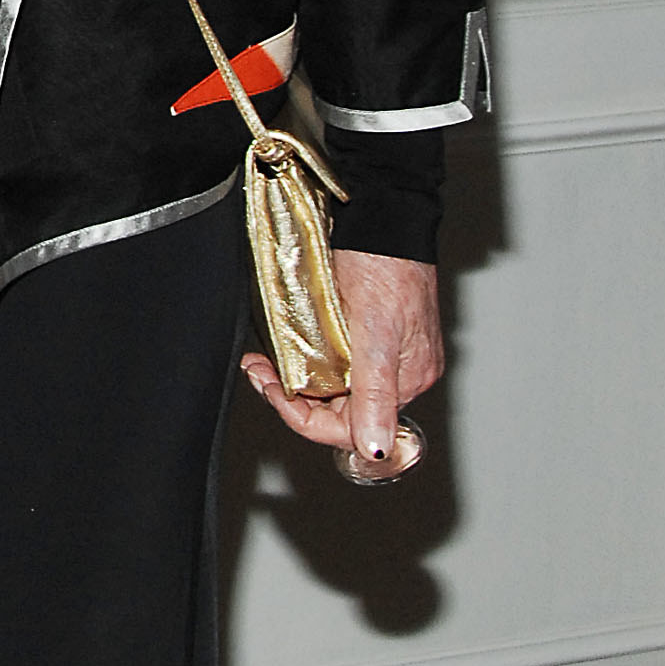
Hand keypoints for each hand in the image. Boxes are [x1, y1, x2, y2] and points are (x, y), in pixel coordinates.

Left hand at [241, 248, 442, 472]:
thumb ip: (375, 393)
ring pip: (332, 389)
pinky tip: (288, 348)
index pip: (349, 429)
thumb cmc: (386, 263)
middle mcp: (399, 375)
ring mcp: (384, 356)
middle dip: (293, 398)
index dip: (302, 417)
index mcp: (406, 381)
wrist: (383, 215)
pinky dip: (307, 362)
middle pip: (338, 412)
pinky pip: (334, 364)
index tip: (269, 389)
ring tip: (265, 360)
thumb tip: (378, 449)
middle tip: (258, 371)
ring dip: (297, 380)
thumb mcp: (376, 332)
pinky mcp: (369, 335)